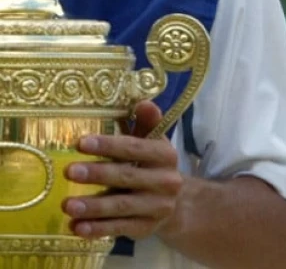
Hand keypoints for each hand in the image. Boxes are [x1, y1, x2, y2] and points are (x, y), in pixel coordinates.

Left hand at [63, 100, 182, 239]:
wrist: (173, 203)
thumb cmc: (152, 165)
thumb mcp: (152, 143)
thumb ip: (146, 123)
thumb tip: (143, 102)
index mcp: (165, 155)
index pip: (135, 148)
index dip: (108, 145)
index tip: (81, 143)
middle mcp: (166, 181)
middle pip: (127, 176)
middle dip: (97, 174)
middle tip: (68, 171)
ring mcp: (158, 207)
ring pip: (122, 206)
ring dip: (93, 206)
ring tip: (67, 204)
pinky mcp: (146, 228)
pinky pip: (119, 228)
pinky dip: (97, 228)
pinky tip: (77, 227)